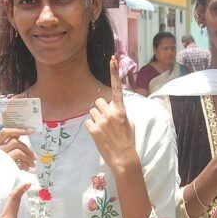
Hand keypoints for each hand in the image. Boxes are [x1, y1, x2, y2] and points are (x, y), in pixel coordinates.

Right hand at [0, 127, 34, 169]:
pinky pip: (18, 157)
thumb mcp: (2, 157)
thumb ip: (8, 147)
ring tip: (32, 163)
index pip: (5, 132)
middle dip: (27, 148)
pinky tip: (26, 168)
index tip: (31, 130)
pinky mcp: (5, 163)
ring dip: (28, 156)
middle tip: (34, 156)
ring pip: (18, 149)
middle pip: (14, 141)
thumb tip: (19, 137)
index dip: (18, 130)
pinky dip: (25, 162)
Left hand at [85, 55, 138, 172]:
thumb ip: (119, 112)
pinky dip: (92, 128)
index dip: (114, 73)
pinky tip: (99, 135)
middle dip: (100, 109)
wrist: (124, 158)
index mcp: (122, 110)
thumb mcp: (128, 123)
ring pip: (92, 111)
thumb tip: (113, 106)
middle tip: (106, 121)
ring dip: (95, 118)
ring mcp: (102, 121)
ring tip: (103, 130)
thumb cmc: (127, 141)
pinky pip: (88, 122)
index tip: (113, 59)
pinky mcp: (93, 130)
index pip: (117, 88)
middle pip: (99, 102)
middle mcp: (111, 113)